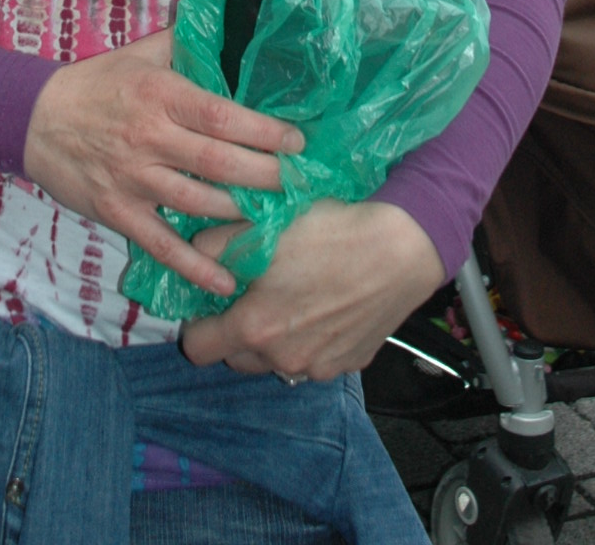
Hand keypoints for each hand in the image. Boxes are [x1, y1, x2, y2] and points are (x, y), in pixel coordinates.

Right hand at [24, 30, 303, 298]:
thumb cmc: (98, 83)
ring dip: (240, 213)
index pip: (221, 115)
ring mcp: (134, 179)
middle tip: (300, 182)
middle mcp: (150, 137)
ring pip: (197, 202)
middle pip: (218, 162)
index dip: (263, 131)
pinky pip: (161, 245)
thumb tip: (231, 31)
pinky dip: (194, 267)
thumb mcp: (142, 55)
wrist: (36, 119)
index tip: (297, 141)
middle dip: (265, 175)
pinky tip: (226, 281)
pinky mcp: (118, 212)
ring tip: (276, 217)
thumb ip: (186, 46)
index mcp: (161, 95)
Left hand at [181, 200, 443, 379]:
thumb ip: (216, 246)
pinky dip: (312, 340)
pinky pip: (315, 359)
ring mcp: (319, 367)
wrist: (399, 249)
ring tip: (292, 298)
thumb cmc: (329, 233)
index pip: (197, 349)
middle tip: (251, 294)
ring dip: (274, 339)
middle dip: (235, 331)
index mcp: (254, 328)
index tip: (210, 300)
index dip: (196, 323)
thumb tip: (195, 256)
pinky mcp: (349, 363)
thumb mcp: (263, 227)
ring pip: (277, 361)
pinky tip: (326, 304)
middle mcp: (283, 359)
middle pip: (236, 359)